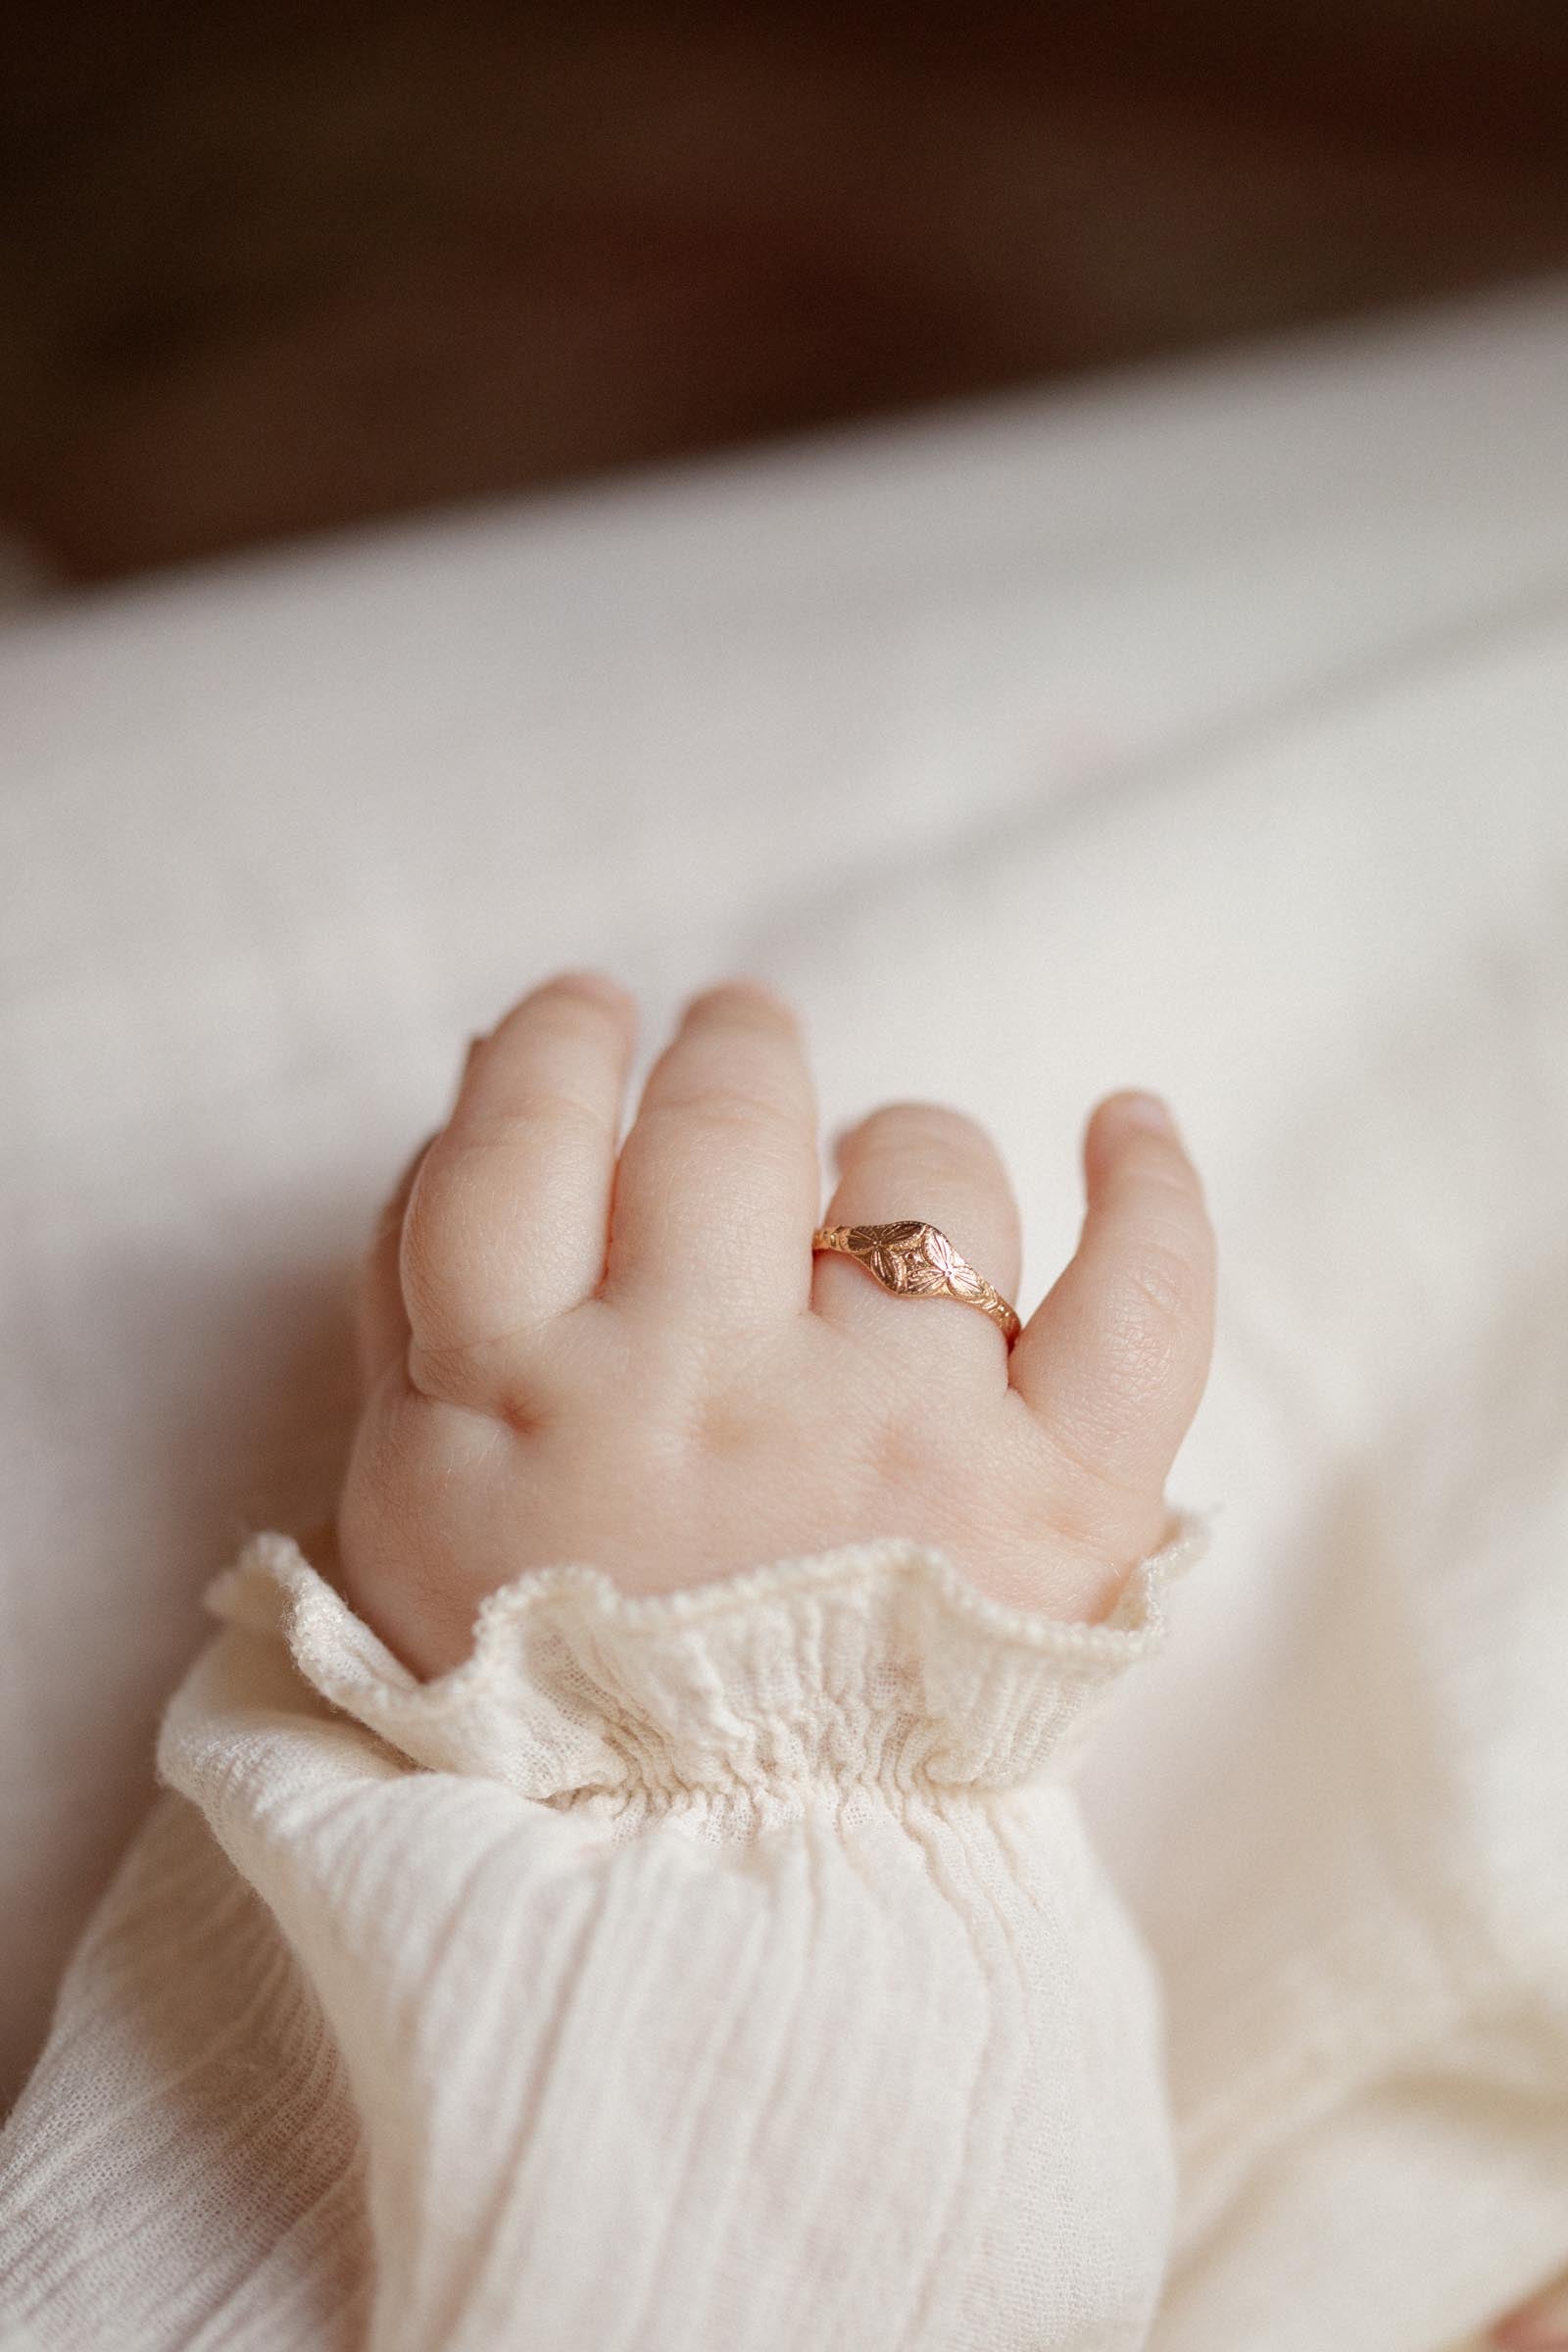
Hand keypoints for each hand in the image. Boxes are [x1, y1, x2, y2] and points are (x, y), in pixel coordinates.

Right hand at [334, 973, 1216, 1676]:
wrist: (711, 1937)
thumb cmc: (554, 1714)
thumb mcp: (411, 1526)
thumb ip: (415, 1312)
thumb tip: (491, 1094)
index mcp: (512, 1406)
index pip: (522, 1135)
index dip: (560, 1048)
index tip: (589, 1022)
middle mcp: (695, 1394)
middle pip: (728, 1117)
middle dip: (734, 1056)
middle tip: (739, 1051)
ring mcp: (890, 1438)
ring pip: (924, 1174)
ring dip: (901, 1156)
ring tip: (876, 1203)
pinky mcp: (1054, 1508)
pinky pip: (1136, 1295)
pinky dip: (1149, 1190)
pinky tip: (1127, 1125)